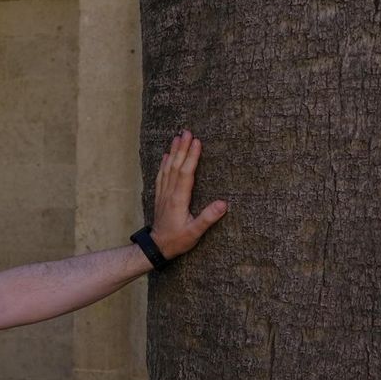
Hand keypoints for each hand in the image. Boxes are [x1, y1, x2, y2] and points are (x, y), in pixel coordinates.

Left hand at [151, 129, 227, 258]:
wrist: (156, 247)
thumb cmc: (177, 241)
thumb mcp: (195, 233)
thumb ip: (208, 218)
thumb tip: (223, 204)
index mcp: (179, 200)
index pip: (186, 173)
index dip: (191, 157)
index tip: (197, 142)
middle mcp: (169, 193)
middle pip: (176, 166)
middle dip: (182, 148)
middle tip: (187, 131)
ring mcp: (163, 194)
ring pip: (167, 168)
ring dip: (173, 152)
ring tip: (177, 137)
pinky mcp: (160, 197)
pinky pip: (161, 176)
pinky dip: (163, 164)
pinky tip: (165, 156)